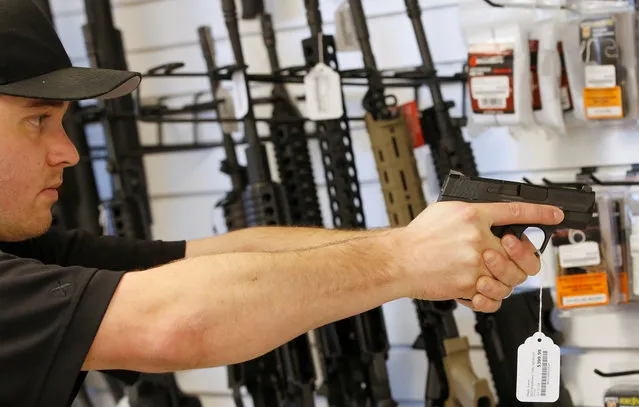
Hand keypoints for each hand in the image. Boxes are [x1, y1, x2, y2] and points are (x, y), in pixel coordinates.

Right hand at [394, 200, 563, 311]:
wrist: (398, 261)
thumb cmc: (417, 238)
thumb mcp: (444, 211)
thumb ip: (471, 213)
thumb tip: (489, 216)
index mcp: (472, 215)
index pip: (515, 211)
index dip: (540, 213)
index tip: (555, 215)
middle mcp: (477, 239)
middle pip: (521, 252)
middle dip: (522, 258)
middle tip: (512, 257)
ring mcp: (475, 264)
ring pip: (510, 277)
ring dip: (502, 278)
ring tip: (487, 275)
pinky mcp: (469, 286)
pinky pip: (493, 297)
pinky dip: (490, 297)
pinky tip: (481, 290)